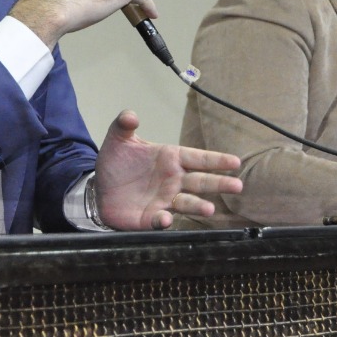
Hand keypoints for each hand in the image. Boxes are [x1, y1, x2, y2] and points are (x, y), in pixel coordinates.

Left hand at [93, 110, 242, 230]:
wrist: (99, 187)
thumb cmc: (116, 162)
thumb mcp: (118, 139)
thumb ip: (123, 125)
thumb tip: (130, 115)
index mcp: (171, 158)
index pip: (199, 158)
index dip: (217, 160)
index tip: (235, 161)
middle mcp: (173, 180)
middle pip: (201, 182)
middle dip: (219, 184)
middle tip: (238, 186)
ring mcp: (163, 200)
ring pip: (187, 203)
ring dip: (198, 206)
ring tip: (210, 208)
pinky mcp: (149, 217)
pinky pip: (159, 220)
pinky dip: (163, 221)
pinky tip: (166, 219)